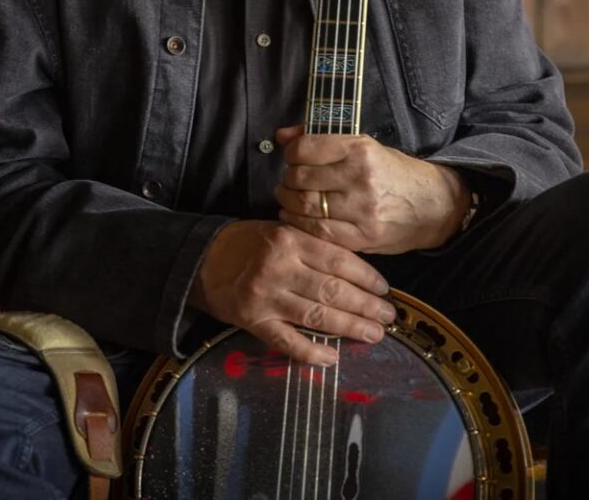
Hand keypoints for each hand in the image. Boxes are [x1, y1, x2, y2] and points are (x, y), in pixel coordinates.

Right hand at [187, 219, 396, 365]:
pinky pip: (287, 342)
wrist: (200, 259)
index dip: (365, 276)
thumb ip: (312, 246)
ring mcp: (266, 297)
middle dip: (365, 306)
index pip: (337, 259)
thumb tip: (355, 269)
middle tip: (388, 316)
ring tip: (373, 335)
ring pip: (316, 316)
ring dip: (349, 328)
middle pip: (332, 290)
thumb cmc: (246, 243)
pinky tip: (333, 358)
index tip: (384, 288)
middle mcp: (279, 267)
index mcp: (289, 239)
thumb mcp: (279, 230)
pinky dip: (311, 353)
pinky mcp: (253, 322)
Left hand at [274, 126, 470, 253]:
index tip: (292, 156)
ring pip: (306, 206)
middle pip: (301, 178)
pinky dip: (299, 224)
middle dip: (288, 178)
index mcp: (361, 150)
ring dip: (288, 201)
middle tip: (288, 180)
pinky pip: (318, 231)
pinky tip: (296, 217)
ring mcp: (362, 210)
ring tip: (289, 197)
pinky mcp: (363, 237)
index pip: (306, 149)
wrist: (434, 205)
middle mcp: (360, 178)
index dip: (291, 153)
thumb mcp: (365, 147)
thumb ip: (322, 140)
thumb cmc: (395, 172)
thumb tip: (281, 136)